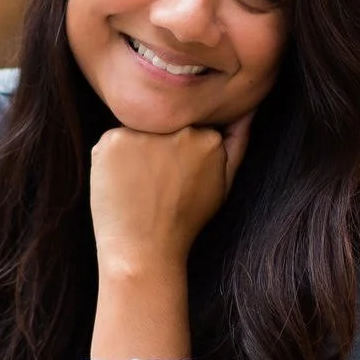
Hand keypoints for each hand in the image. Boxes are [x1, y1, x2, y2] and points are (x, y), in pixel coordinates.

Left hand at [89, 115, 250, 273]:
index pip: (188, 125)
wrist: (144, 251)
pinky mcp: (113, 139)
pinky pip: (112, 140)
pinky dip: (111, 159)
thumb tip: (249, 108)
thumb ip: (238, 142)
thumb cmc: (184, 220)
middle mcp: (178, 130)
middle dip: (157, 146)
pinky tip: (120, 184)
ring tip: (137, 186)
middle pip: (163, 123)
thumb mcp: (223, 183)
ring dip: (134, 151)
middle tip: (154, 184)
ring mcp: (145, 133)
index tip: (174, 177)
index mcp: (207, 138)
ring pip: (137, 130)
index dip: (178, 151)